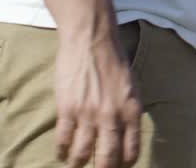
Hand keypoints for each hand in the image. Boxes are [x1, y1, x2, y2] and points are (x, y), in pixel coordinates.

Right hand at [54, 29, 141, 167]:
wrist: (92, 40)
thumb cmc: (114, 61)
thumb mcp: (133, 87)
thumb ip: (130, 111)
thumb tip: (127, 134)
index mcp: (132, 111)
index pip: (131, 150)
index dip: (125, 164)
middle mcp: (112, 116)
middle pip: (107, 158)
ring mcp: (88, 114)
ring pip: (82, 153)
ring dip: (78, 163)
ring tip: (76, 163)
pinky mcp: (67, 108)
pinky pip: (63, 139)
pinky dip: (62, 150)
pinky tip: (62, 152)